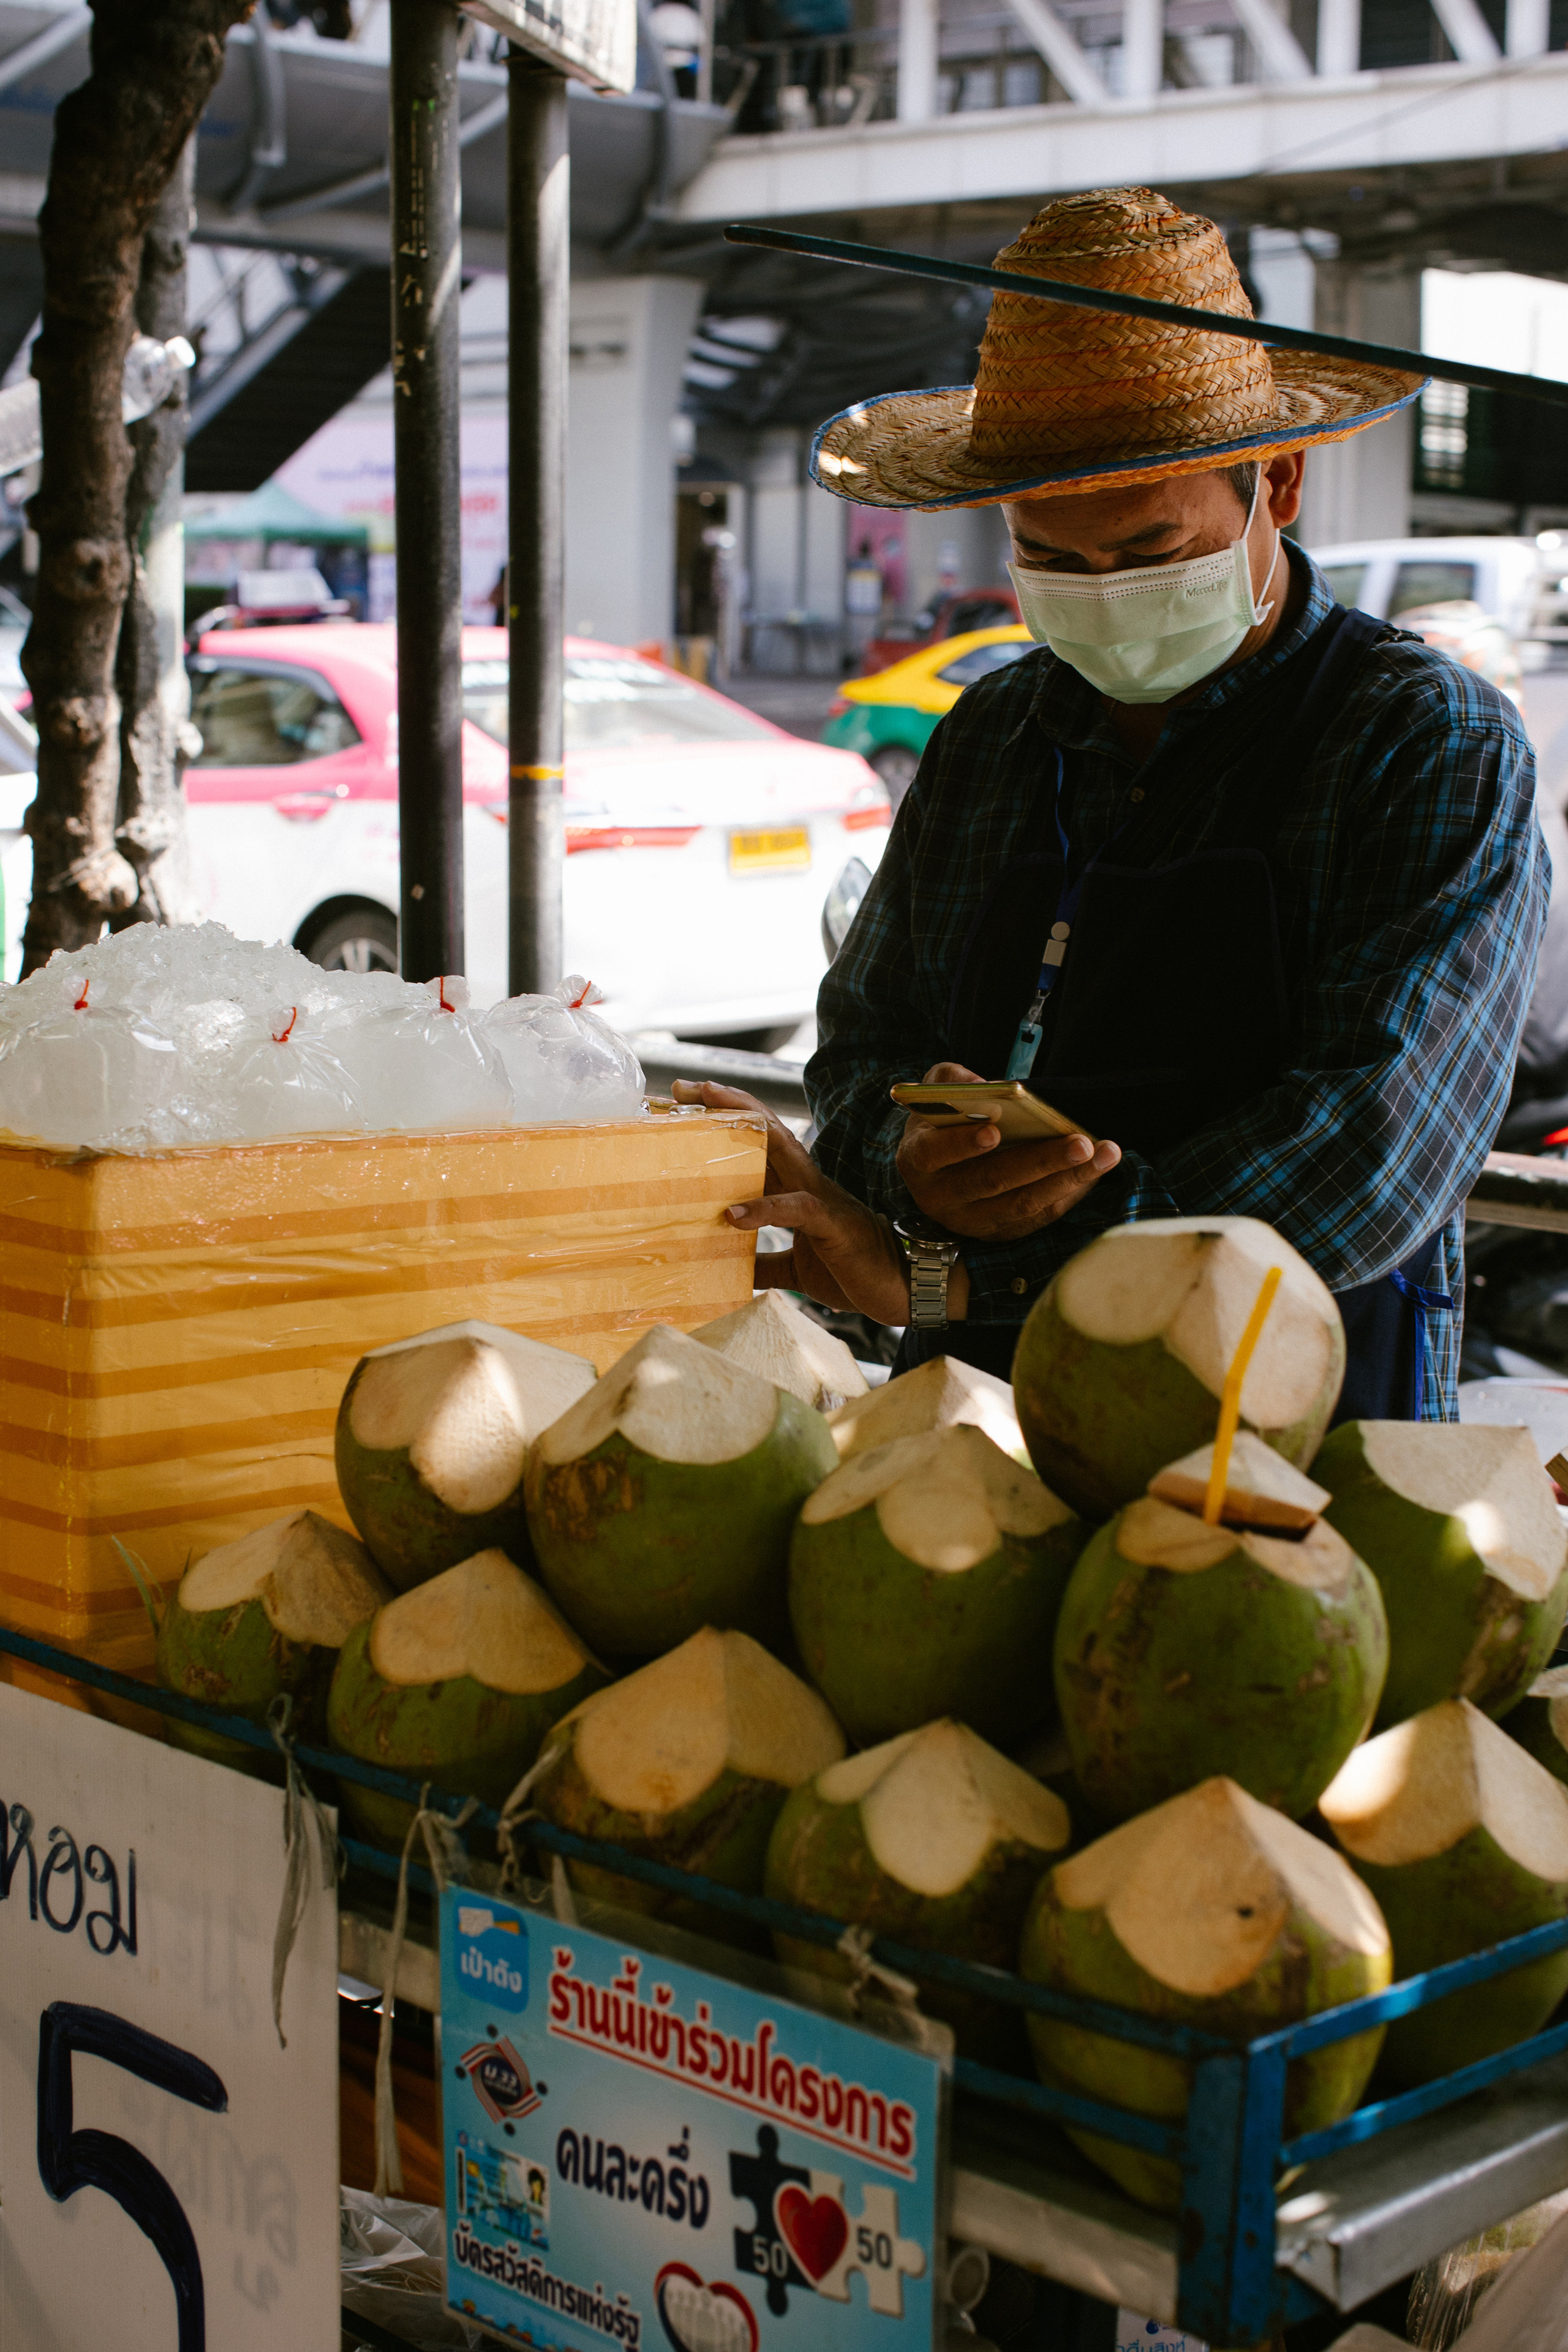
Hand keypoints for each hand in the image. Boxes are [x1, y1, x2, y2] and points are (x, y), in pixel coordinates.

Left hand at [670, 1079, 918, 1324]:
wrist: (904, 1287)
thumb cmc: (855, 1270)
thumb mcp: (798, 1268)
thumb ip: (767, 1264)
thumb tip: (730, 1269)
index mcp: (799, 1190)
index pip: (760, 1143)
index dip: (726, 1120)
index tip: (686, 1103)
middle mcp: (808, 1183)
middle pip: (765, 1129)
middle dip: (726, 1104)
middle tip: (684, 1087)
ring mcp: (822, 1198)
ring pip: (781, 1148)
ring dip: (743, 1124)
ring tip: (707, 1109)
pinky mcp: (833, 1224)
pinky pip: (797, 1209)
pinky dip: (765, 1210)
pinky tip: (735, 1215)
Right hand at [896, 1061, 1122, 1241]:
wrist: (938, 1166)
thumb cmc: (942, 1121)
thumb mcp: (935, 1092)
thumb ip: (952, 1081)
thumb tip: (992, 1087)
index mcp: (918, 1159)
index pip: (934, 1153)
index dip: (961, 1143)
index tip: (994, 1131)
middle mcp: (940, 1197)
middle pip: (991, 1181)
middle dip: (1040, 1161)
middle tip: (1080, 1142)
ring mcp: (970, 1220)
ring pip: (1021, 1205)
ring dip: (1068, 1179)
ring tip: (1105, 1154)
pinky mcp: (998, 1232)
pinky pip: (1039, 1218)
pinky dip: (1070, 1194)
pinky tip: (1096, 1171)